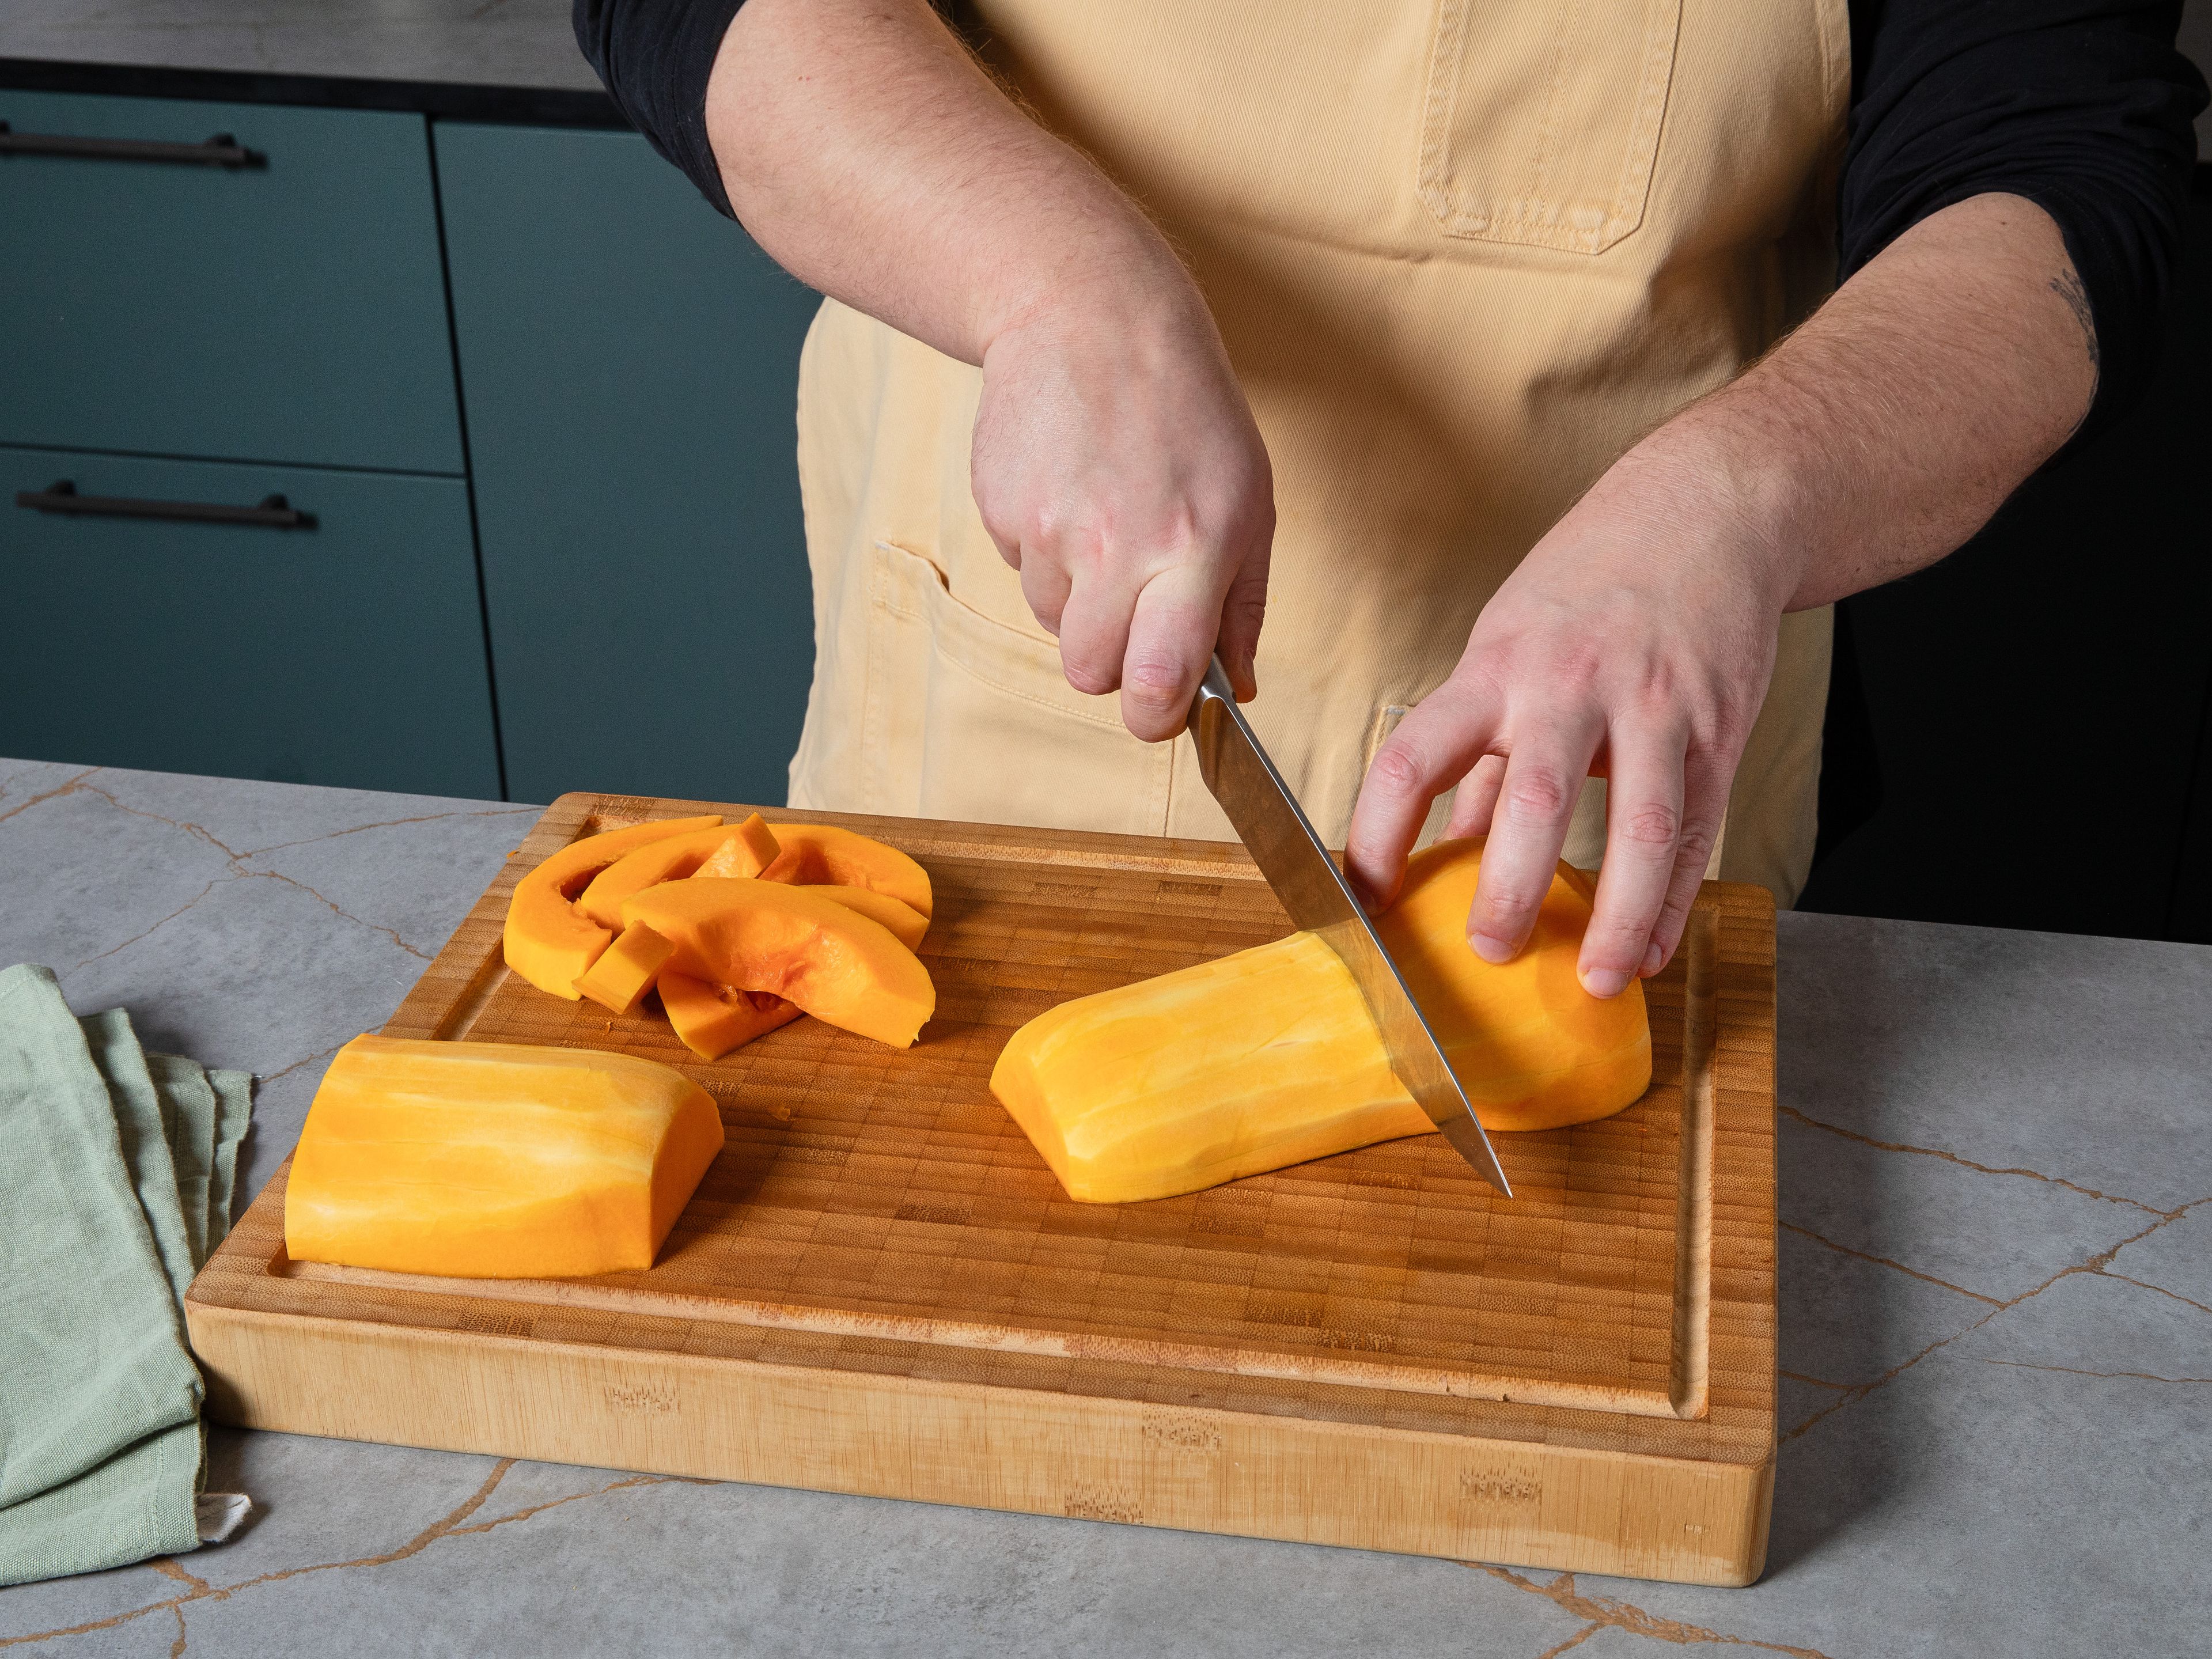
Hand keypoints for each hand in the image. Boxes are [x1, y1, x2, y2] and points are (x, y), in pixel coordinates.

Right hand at [971, 272, 1274, 737]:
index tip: (1158, 709)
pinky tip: (1069, 490)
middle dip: (1108, 665)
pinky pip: (1019, 571)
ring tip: (1104, 520)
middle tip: (1129, 616)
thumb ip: (1243, 605)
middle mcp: (1121, 544)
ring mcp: (1052, 527)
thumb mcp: (1249, 498)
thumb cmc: (1186, 411)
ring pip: (1051, 624)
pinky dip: (1042, 551)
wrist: (1091, 314)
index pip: (1160, 679)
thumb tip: (1241, 689)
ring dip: (1075, 597)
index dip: (1154, 715)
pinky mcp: (1002, 509)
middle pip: (1091, 674)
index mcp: (1196, 548)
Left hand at [1343, 437, 1800, 994]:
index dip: (1379, 830)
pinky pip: (1698, 828)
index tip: (1361, 893)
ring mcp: (1653, 708)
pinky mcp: (1719, 728)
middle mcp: (1569, 687)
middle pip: (1533, 795)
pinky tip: (1648, 947)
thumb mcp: (1508, 644)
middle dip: (1508, 884)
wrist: (1710, 507)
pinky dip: (1673, 898)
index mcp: (1495, 669)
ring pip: (1639, 823)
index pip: (1415, 757)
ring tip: (1593, 979)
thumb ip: (1479, 749)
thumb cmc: (1590, 581)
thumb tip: (1441, 843)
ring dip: (1615, 912)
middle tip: (1488, 951)